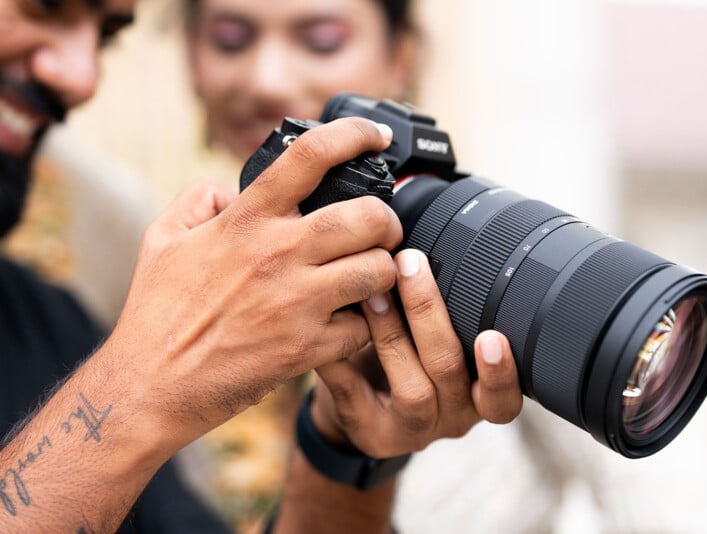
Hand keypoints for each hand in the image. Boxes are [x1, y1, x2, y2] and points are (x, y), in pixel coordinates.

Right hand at [104, 118, 402, 452]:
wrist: (150, 385)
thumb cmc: (156, 312)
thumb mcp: (163, 237)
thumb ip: (201, 198)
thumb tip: (233, 188)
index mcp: (247, 219)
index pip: (311, 156)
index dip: (354, 135)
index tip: (376, 136)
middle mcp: (278, 253)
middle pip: (369, 216)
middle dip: (388, 220)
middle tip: (382, 230)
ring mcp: (297, 302)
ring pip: (379, 271)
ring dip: (384, 271)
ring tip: (370, 276)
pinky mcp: (307, 348)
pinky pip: (363, 327)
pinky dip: (364, 324)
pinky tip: (349, 322)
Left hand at [312, 248, 522, 457]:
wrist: (370, 407)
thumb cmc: (414, 360)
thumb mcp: (440, 339)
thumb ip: (452, 305)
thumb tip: (432, 230)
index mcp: (480, 396)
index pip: (504, 399)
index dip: (502, 371)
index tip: (492, 335)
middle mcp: (454, 417)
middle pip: (450, 371)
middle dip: (429, 314)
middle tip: (410, 264)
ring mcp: (413, 430)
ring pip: (412, 388)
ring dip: (392, 333)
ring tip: (372, 292)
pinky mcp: (371, 433)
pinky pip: (354, 396)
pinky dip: (341, 361)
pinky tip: (330, 328)